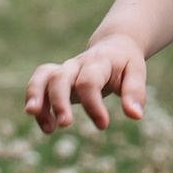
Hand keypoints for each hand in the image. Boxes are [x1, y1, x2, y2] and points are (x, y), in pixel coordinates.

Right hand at [25, 36, 147, 134]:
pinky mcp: (56, 79)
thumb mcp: (136, 72)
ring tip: (46, 127)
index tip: (103, 124)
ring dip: (36, 99)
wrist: (114, 45)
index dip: (93, 104)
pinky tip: (47, 127)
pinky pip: (38, 86)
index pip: (89, 81)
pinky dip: (37, 105)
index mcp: (98, 62)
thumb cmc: (125, 63)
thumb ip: (135, 92)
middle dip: (59, 101)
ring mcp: (64, 70)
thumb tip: (135, 115)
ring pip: (42, 77)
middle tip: (65, 124)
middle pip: (59, 77)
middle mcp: (77, 64)